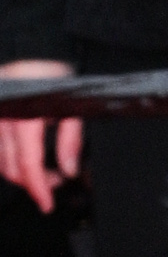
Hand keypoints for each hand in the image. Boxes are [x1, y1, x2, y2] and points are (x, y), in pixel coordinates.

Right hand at [0, 58, 78, 212]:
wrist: (32, 53)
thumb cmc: (53, 76)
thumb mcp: (71, 108)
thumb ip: (71, 140)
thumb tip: (68, 170)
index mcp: (24, 119)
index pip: (27, 164)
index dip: (38, 188)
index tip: (47, 204)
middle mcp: (3, 119)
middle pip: (11, 168)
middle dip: (33, 182)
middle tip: (55, 183)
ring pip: (1, 160)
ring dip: (21, 172)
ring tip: (46, 171)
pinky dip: (10, 159)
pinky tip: (27, 159)